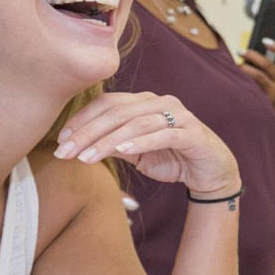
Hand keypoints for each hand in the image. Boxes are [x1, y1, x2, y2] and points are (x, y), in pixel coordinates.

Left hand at [54, 92, 239, 197]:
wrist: (213, 172)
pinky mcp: (192, 133)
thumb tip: (78, 144)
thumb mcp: (136, 152)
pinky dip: (140, 142)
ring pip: (135, 123)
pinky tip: (121, 151)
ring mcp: (179, 116)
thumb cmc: (173, 158)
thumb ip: (113, 144)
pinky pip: (162, 135)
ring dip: (106, 141)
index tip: (61, 140)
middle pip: (117, 111)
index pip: (107, 103)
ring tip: (85, 158)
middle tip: (65, 152)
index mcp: (145, 102)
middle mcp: (161, 102)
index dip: (82, 120)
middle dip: (87, 133)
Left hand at [239, 40, 274, 121]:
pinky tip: (234, 79)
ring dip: (243, 68)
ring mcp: (274, 95)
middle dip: (251, 55)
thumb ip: (274, 74)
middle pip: (266, 64)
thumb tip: (253, 56)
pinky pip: (248, 87)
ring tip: (235, 66)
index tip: (264, 40)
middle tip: (240, 51)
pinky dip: (240, 81)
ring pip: (255, 75)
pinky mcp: (262, 102)